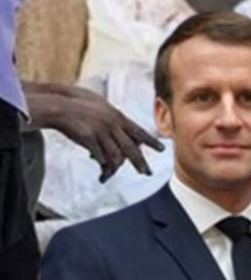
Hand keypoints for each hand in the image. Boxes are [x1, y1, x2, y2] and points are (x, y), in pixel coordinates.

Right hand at [25, 83, 165, 182]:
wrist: (60, 105)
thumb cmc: (79, 103)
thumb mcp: (102, 107)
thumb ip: (113, 118)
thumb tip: (122, 126)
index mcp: (118, 117)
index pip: (139, 132)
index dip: (151, 141)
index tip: (162, 149)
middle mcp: (113, 125)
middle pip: (131, 148)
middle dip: (140, 162)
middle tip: (147, 173)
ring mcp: (102, 133)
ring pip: (115, 156)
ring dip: (114, 168)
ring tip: (110, 176)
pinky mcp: (89, 140)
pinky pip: (100, 157)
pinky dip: (101, 165)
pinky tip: (101, 170)